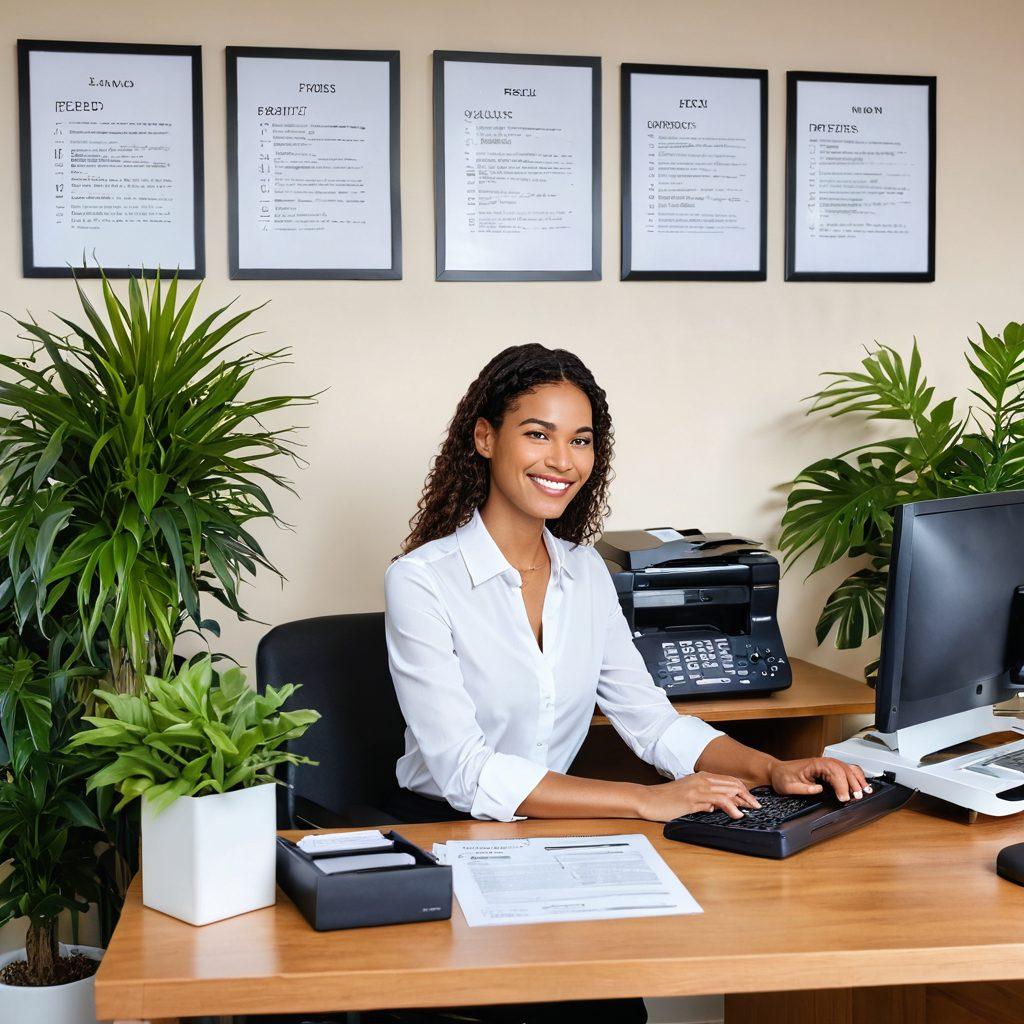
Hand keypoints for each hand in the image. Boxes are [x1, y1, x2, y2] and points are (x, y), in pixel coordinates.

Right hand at [636, 771, 761, 822]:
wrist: (647, 800)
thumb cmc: (665, 801)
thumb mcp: (688, 799)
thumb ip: (703, 801)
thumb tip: (714, 807)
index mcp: (701, 777)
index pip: (728, 781)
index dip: (743, 790)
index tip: (752, 801)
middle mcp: (701, 779)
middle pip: (732, 784)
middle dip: (748, 795)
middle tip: (758, 806)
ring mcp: (698, 788)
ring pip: (727, 790)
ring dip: (743, 800)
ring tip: (753, 810)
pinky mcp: (693, 798)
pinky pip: (717, 801)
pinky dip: (730, 807)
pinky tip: (737, 815)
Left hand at [769, 757, 869, 801]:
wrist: (778, 771)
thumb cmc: (782, 777)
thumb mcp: (787, 786)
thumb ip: (802, 788)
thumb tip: (818, 789)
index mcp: (814, 764)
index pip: (834, 771)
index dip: (841, 784)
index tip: (844, 797)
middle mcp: (822, 762)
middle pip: (843, 769)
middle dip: (852, 783)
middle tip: (856, 797)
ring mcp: (826, 765)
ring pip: (847, 768)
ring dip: (857, 779)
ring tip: (864, 791)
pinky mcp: (828, 770)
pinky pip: (845, 770)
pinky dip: (855, 777)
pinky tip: (860, 785)